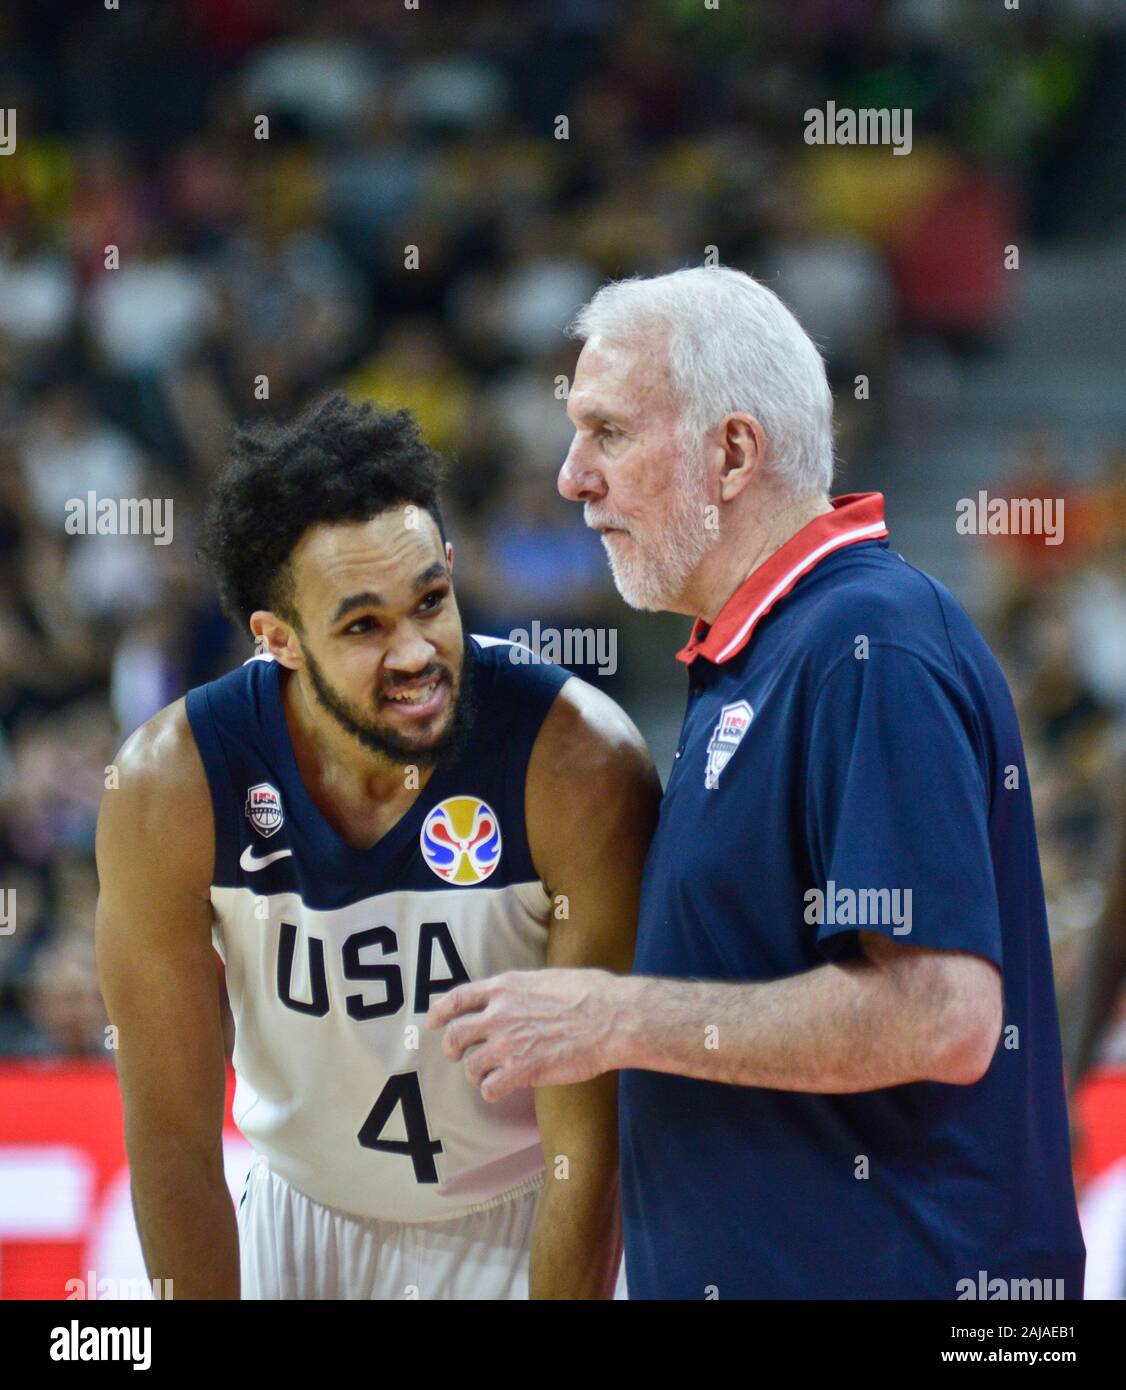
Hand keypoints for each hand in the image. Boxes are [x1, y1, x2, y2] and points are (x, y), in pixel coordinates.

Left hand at [426, 969, 629, 1101]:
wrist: (611, 1017)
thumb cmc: (591, 993)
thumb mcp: (547, 978)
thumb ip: (523, 990)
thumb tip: (518, 1000)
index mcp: (505, 987)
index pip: (458, 998)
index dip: (440, 1012)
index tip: (431, 1022)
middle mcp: (499, 1014)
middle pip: (456, 1035)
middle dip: (452, 1048)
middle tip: (458, 1056)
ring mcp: (508, 1043)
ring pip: (471, 1066)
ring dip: (477, 1073)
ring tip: (490, 1075)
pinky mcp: (521, 1071)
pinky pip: (490, 1089)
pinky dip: (493, 1091)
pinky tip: (504, 1089)